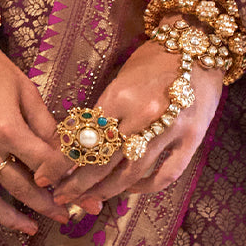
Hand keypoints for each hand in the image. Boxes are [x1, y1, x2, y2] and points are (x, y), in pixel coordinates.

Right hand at [0, 36, 74, 237]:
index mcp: (7, 128)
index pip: (43, 164)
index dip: (62, 175)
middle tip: (63, 215)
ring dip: (11, 220)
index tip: (73, 181)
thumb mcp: (22, 85)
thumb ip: (42, 120)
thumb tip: (61, 148)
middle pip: (20, 188)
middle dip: (46, 204)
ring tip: (30, 229)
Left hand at [42, 39, 223, 212]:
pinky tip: (128, 190)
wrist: (197, 44)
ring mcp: (170, 130)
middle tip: (60, 196)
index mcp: (121, 95)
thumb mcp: (120, 79)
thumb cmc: (153, 59)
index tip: (48, 176)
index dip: (64, 161)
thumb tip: (73, 142)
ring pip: (131, 174)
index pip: (86, 137)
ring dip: (106, 191)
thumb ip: (101, 111)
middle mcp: (144, 115)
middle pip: (104, 160)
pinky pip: (165, 175)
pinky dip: (144, 188)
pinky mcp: (192, 140)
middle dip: (78, 183)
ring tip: (89, 200)